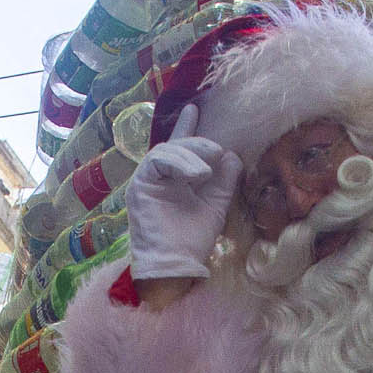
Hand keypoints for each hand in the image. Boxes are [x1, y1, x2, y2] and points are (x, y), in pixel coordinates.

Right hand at [125, 106, 244, 282]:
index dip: (187, 127)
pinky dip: (178, 163)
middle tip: (218, 152)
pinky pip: (157, 160)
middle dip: (198, 143)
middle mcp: (160, 177)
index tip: (194, 108)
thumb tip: (232, 155)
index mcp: (177, 179)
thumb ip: (226, 180)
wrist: (176, 265)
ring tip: (206, 172)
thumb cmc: (194, 240)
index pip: (181, 147)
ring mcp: (147, 180)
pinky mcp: (140, 186)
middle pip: (176, 145)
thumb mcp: (217, 204)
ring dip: (190, 155)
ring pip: (166, 150)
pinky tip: (196, 175)